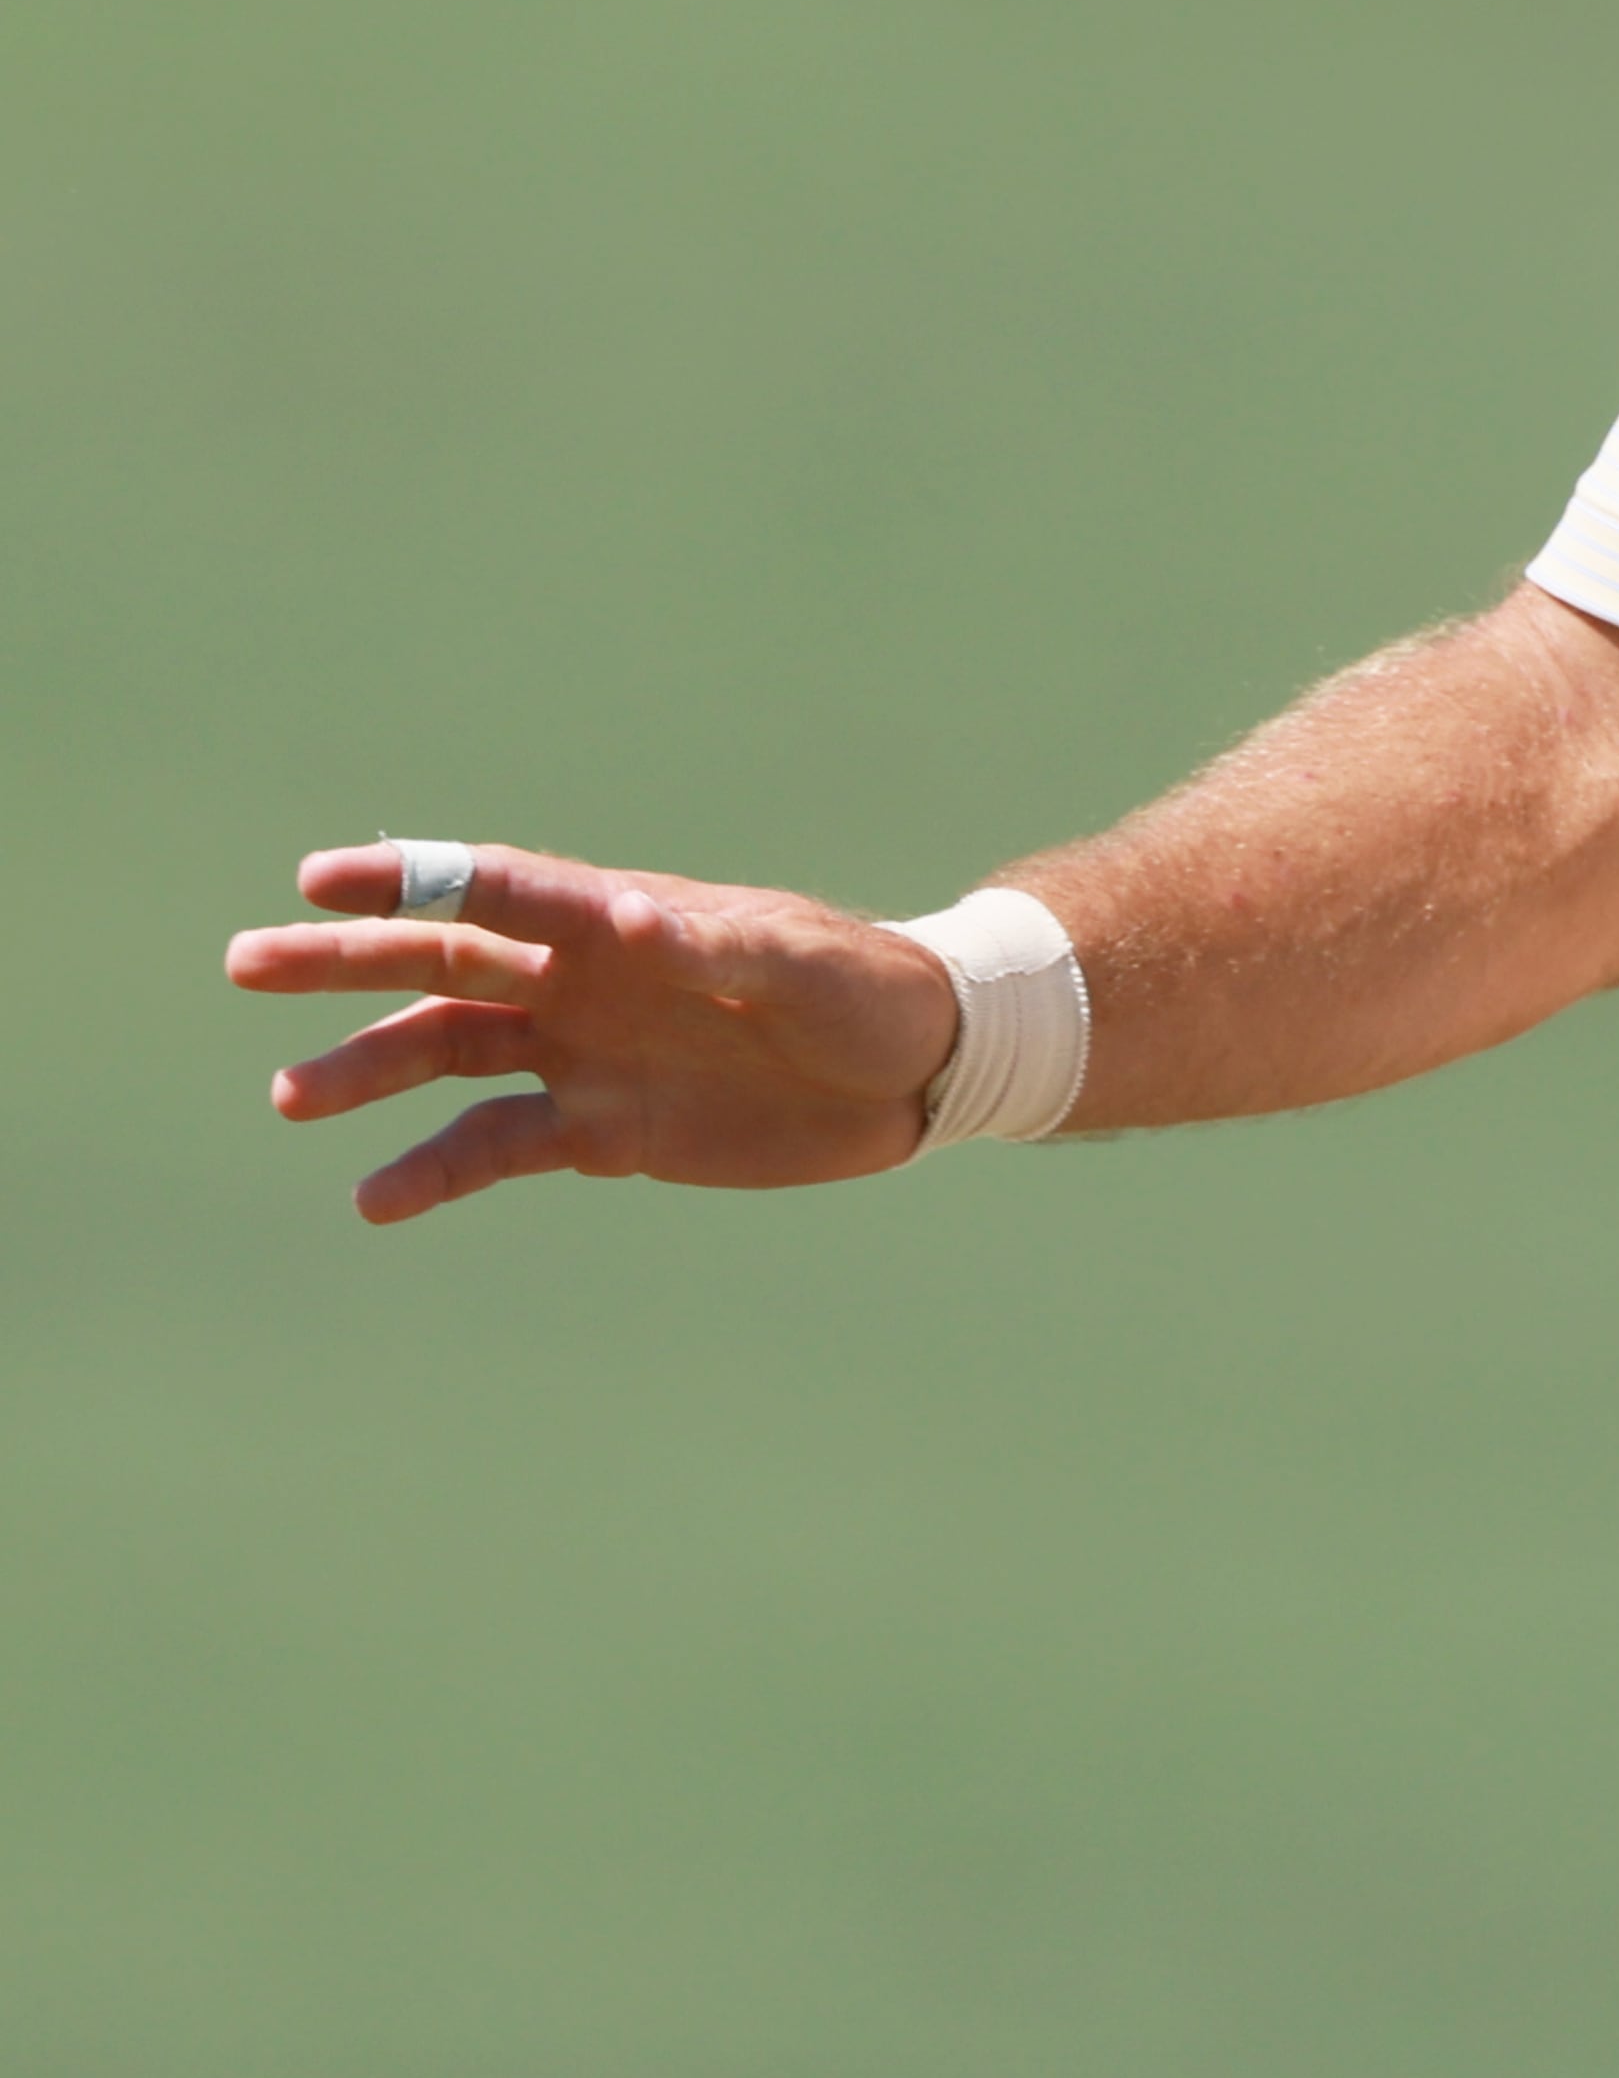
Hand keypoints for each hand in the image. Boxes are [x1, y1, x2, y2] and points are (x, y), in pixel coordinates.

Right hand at [226, 843, 962, 1217]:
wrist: (912, 1069)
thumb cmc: (861, 986)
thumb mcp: (795, 961)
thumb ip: (712, 946)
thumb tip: (624, 923)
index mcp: (621, 918)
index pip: (499, 888)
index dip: (412, 878)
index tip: (322, 879)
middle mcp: (583, 979)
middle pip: (442, 959)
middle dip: (345, 962)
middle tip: (246, 965)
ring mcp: (586, 1053)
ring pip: (449, 1053)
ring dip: (370, 1069)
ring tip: (292, 1096)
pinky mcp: (604, 1130)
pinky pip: (498, 1146)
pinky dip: (434, 1171)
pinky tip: (373, 1199)